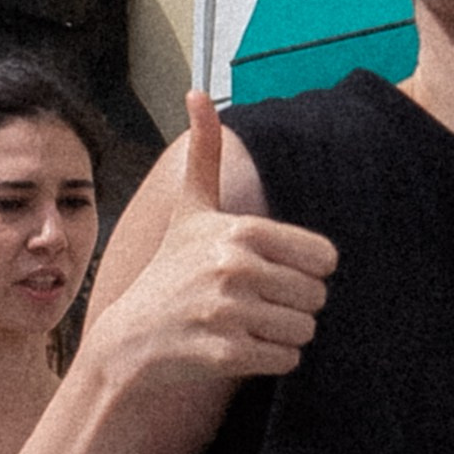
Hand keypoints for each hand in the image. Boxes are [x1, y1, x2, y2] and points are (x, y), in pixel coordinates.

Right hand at [94, 92, 335, 398]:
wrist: (128, 339)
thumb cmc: (169, 272)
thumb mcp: (190, 210)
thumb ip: (204, 154)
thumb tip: (196, 92)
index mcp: (241, 230)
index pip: (325, 259)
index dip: (304, 271)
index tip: (270, 273)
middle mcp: (235, 267)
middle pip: (317, 297)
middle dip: (293, 306)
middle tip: (255, 304)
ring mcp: (229, 312)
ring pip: (305, 331)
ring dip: (283, 334)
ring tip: (246, 325)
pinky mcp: (225, 353)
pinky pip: (286, 360)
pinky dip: (270, 359)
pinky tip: (238, 348)